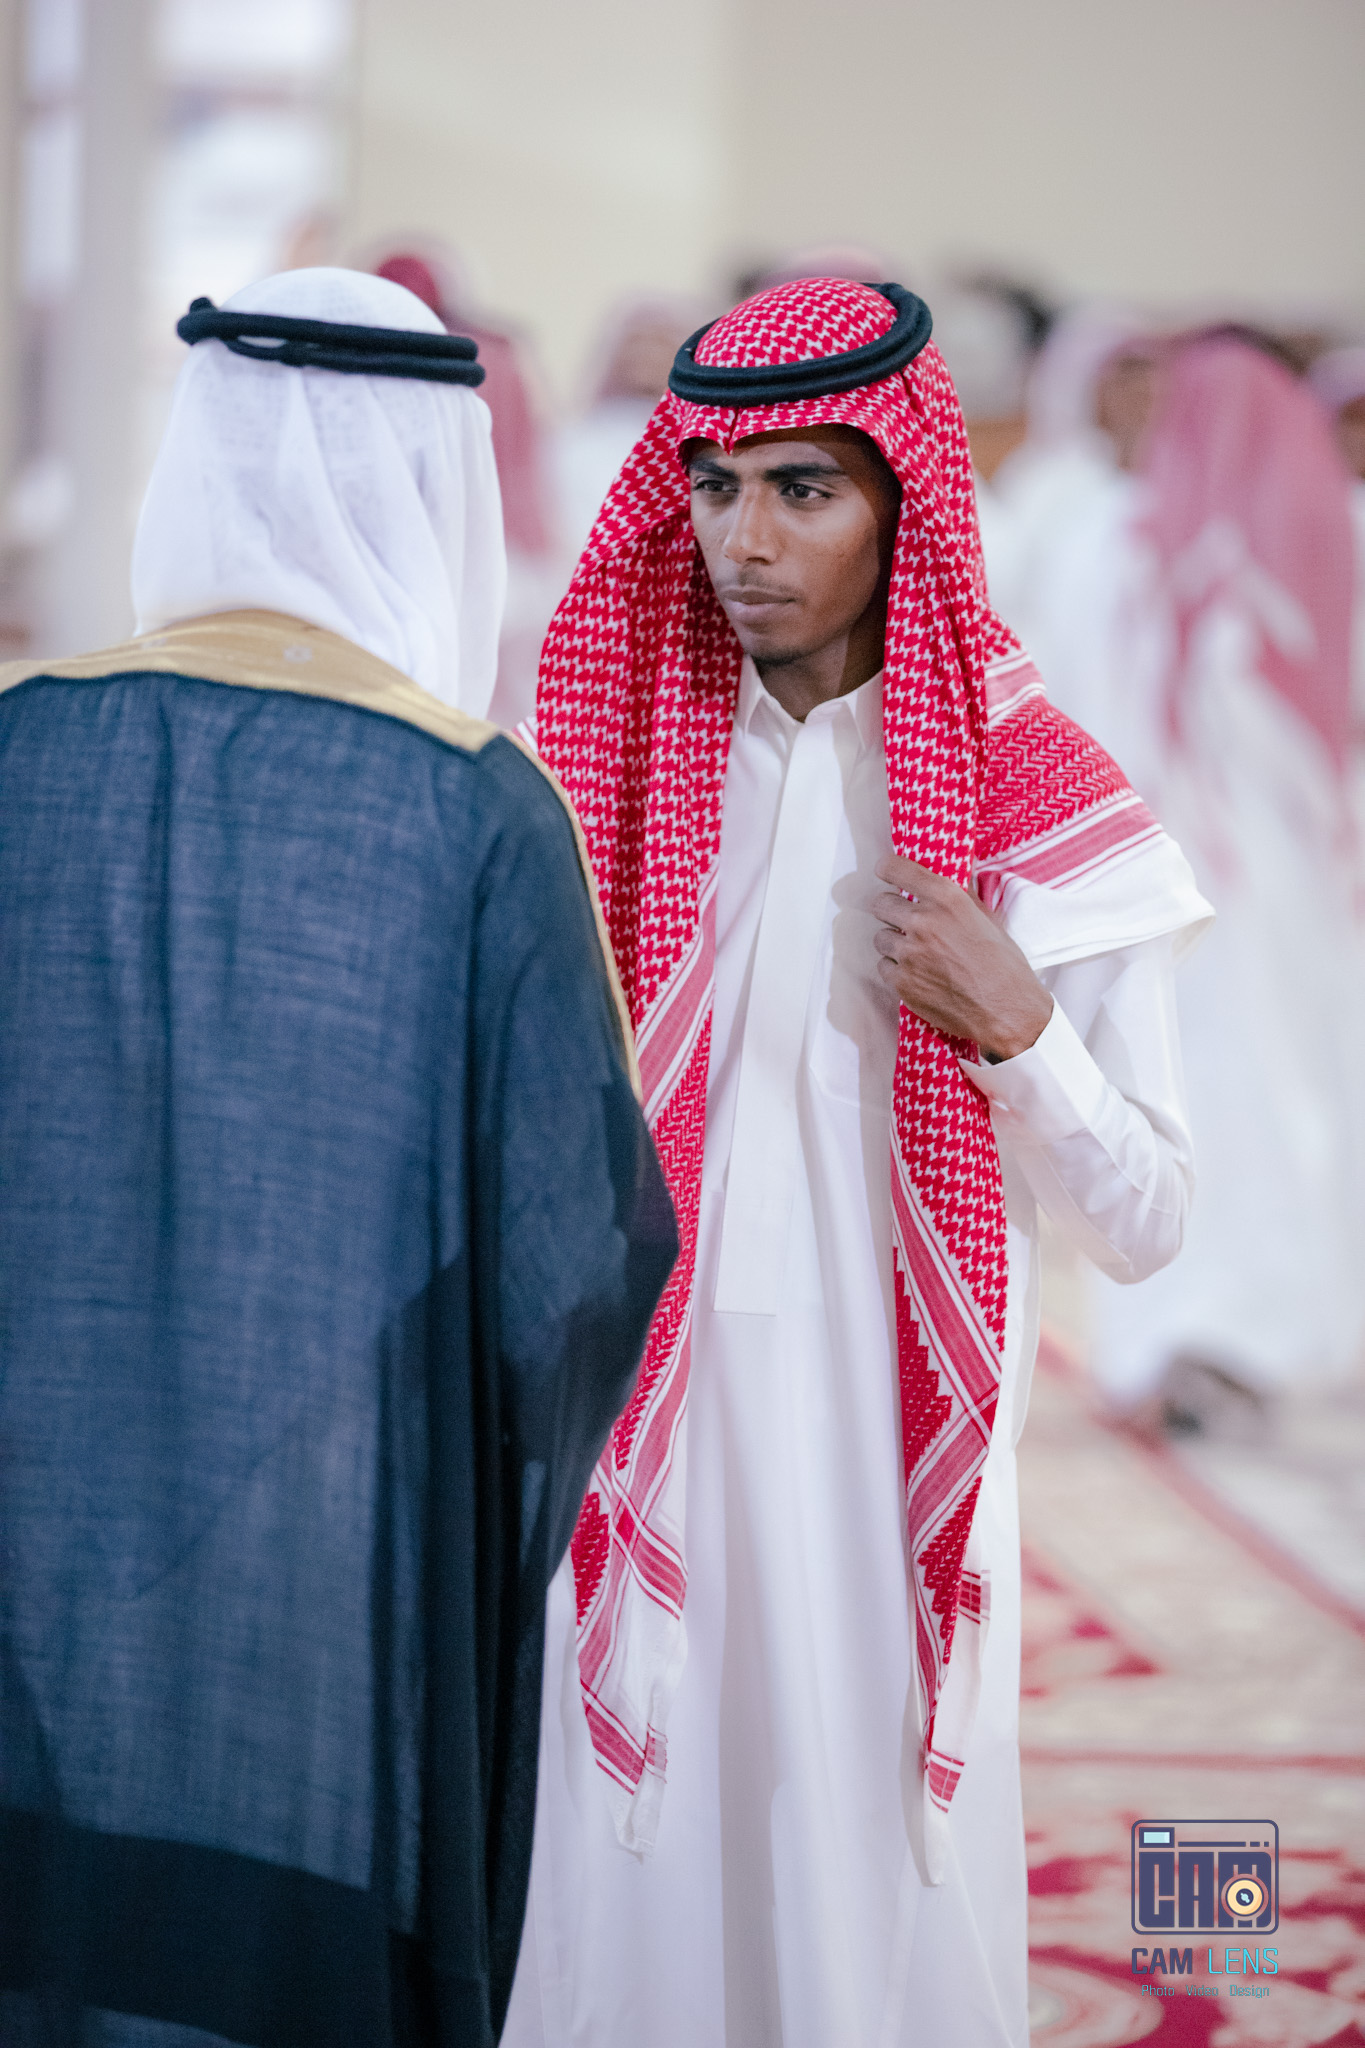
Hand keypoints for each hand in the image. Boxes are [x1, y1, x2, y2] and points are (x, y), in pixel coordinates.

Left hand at [872, 855, 1052, 1061]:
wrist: (1007, 1010)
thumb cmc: (1004, 964)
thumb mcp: (988, 919)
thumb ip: (961, 896)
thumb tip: (948, 876)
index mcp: (946, 899)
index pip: (896, 869)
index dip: (887, 870)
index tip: (885, 872)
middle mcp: (923, 922)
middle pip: (880, 904)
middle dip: (891, 911)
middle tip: (906, 922)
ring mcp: (909, 953)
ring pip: (880, 938)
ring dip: (894, 943)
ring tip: (917, 953)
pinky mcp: (902, 982)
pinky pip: (884, 967)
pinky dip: (897, 970)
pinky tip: (919, 974)